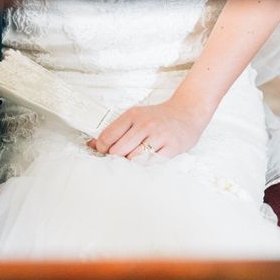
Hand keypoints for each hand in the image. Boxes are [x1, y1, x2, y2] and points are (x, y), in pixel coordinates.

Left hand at [89, 97, 210, 159]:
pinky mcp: (171, 148)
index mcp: (133, 115)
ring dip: (130, 163)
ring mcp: (158, 136)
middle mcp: (145, 124)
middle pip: (118, 151)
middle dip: (116, 158)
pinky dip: (145, 166)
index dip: (101, 148)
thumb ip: (115, 130)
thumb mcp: (135, 117)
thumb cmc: (158, 117)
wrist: (187, 113)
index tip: (104, 151)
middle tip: (120, 158)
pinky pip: (151, 164)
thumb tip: (91, 144)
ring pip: (133, 159)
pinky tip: (145, 162)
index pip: (108, 136)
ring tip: (133, 160)